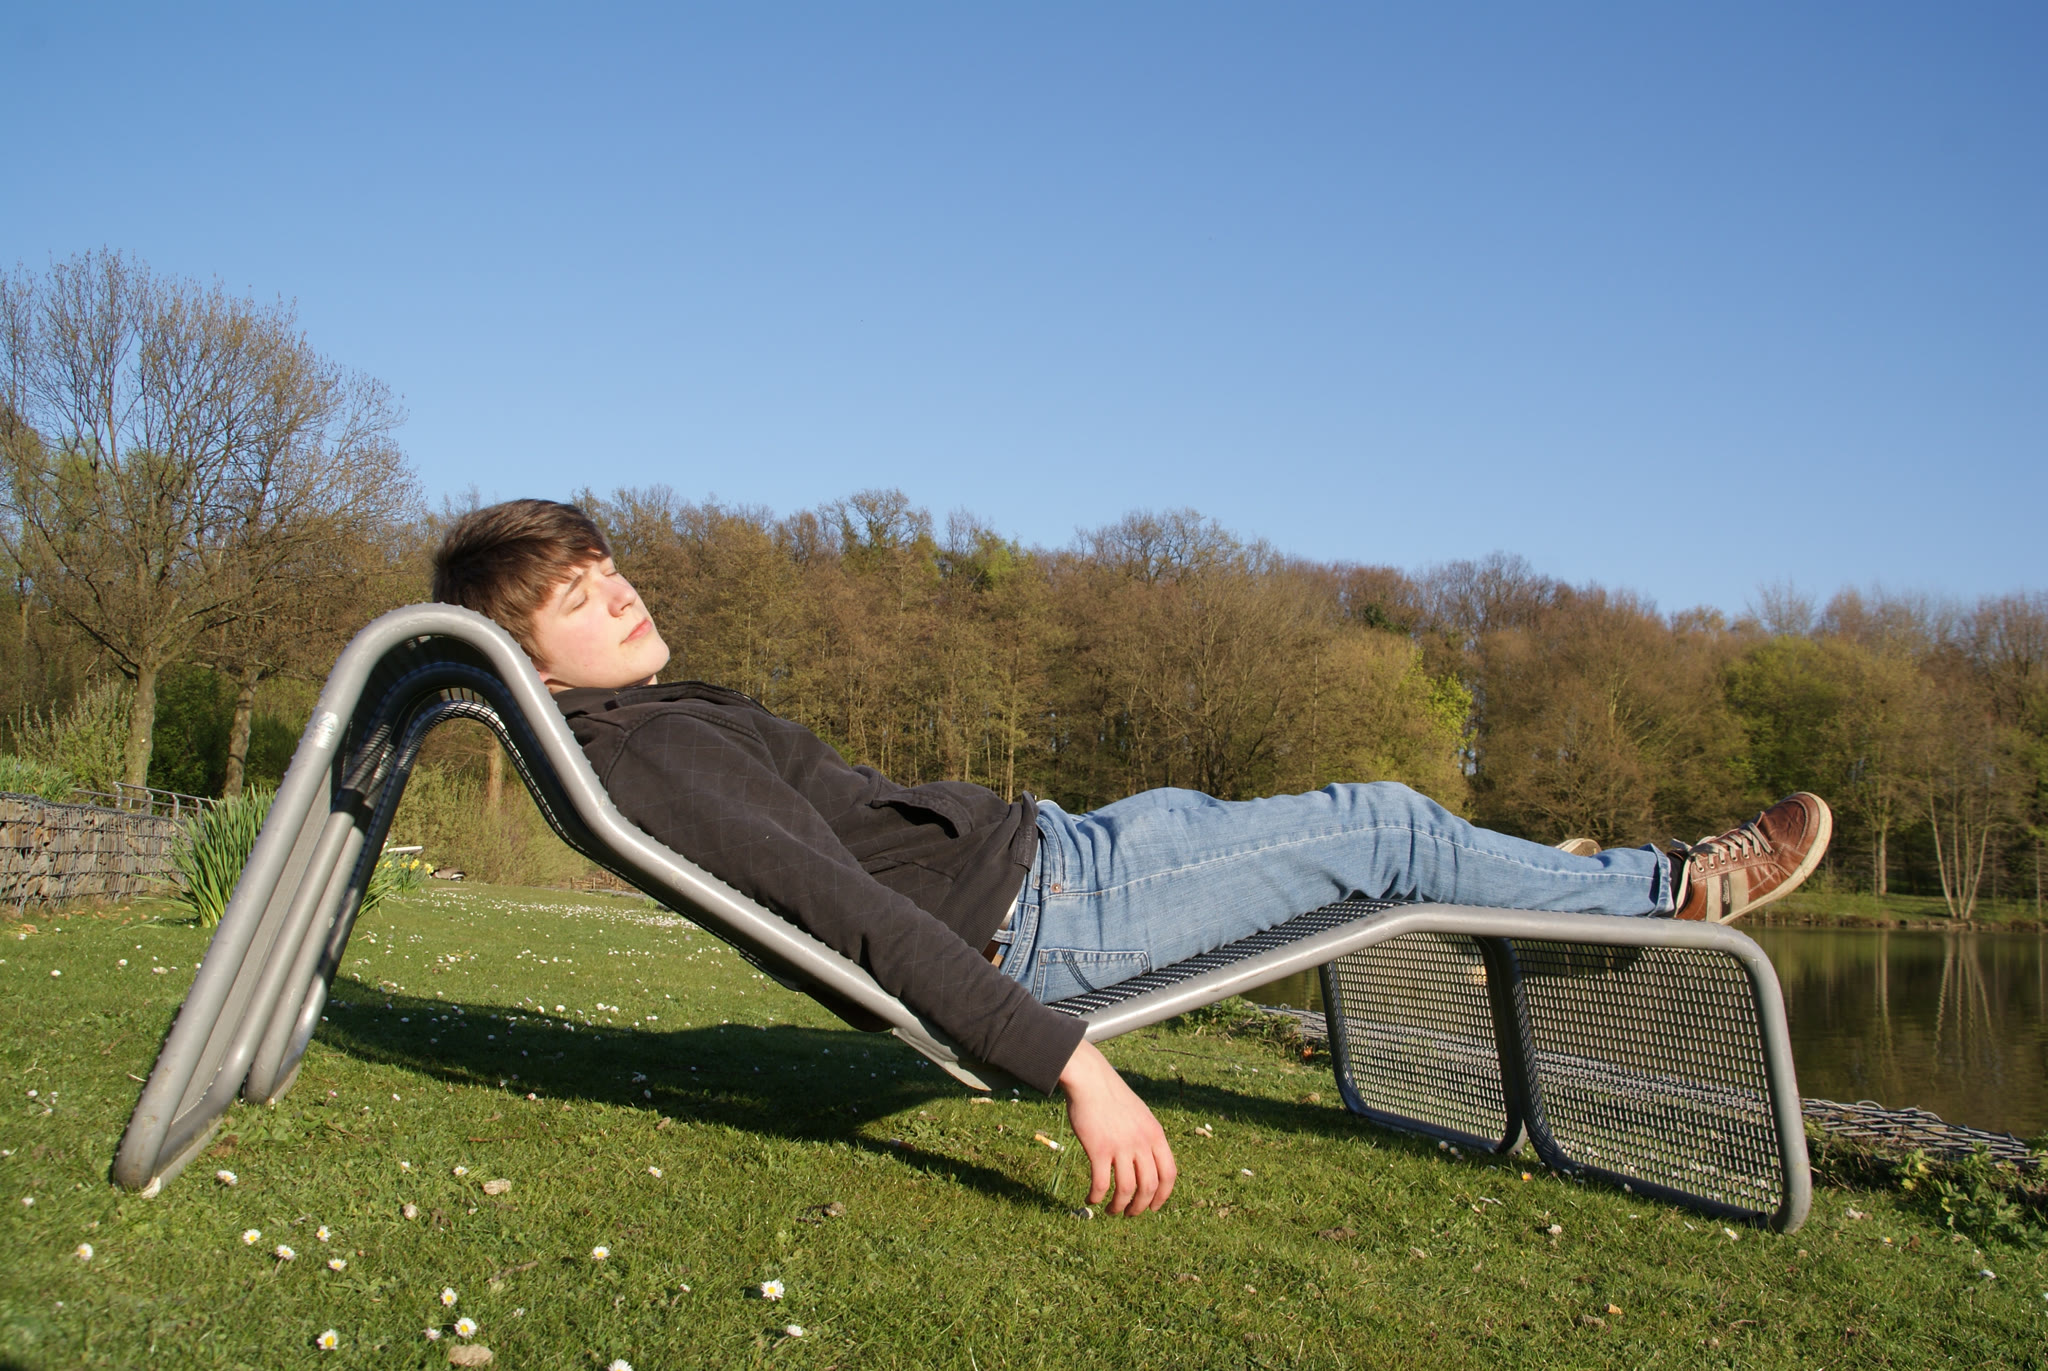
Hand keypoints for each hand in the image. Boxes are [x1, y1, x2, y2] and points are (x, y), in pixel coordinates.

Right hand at [1057, 1038, 1176, 1215]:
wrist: (1090, 1080)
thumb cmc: (1112, 1098)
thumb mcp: (1140, 1115)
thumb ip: (1146, 1138)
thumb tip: (1148, 1164)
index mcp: (1155, 1134)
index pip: (1169, 1174)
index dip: (1163, 1196)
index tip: (1153, 1207)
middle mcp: (1142, 1142)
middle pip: (1149, 1186)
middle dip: (1141, 1207)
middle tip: (1130, 1214)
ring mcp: (1121, 1146)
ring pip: (1126, 1190)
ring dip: (1119, 1207)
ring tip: (1111, 1211)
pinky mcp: (1098, 1149)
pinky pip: (1101, 1184)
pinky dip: (1097, 1197)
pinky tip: (1091, 1199)